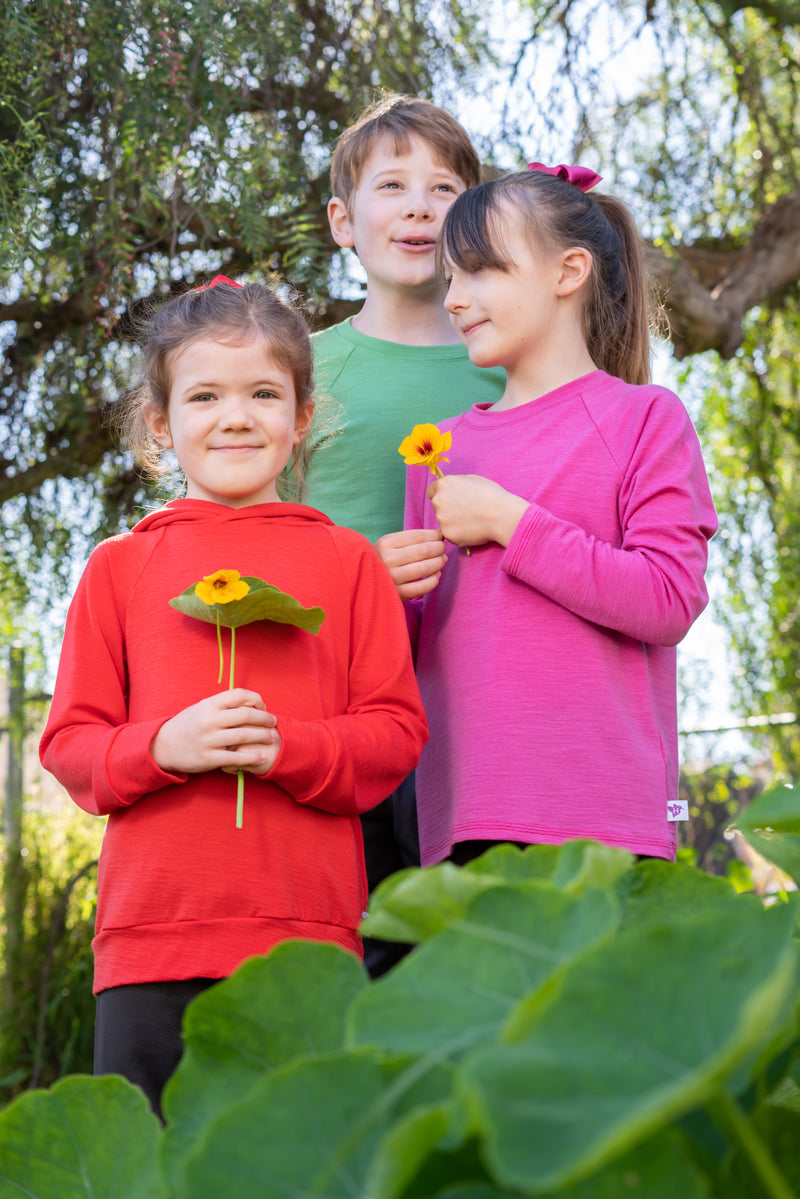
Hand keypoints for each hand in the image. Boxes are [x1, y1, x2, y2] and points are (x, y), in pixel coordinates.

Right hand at [151, 689, 280, 774]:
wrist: (163, 747)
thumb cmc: (187, 725)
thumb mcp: (201, 708)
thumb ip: (222, 704)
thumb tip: (248, 700)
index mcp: (209, 704)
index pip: (239, 694)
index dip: (256, 699)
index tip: (263, 706)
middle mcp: (209, 720)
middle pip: (246, 714)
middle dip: (264, 718)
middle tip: (273, 721)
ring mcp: (209, 739)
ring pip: (243, 735)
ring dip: (262, 736)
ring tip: (271, 737)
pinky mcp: (209, 758)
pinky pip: (235, 757)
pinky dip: (251, 757)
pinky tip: (261, 757)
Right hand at [375, 528, 447, 599]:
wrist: (366, 584)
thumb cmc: (383, 561)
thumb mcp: (389, 545)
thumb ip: (410, 539)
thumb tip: (439, 534)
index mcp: (385, 543)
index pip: (416, 536)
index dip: (433, 535)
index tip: (440, 536)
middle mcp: (387, 560)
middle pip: (423, 550)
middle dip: (439, 547)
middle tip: (443, 548)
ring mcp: (393, 578)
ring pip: (425, 568)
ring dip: (439, 562)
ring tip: (443, 559)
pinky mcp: (399, 594)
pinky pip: (423, 587)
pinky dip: (434, 580)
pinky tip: (436, 575)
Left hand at [427, 475, 528, 547]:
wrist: (501, 515)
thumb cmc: (491, 495)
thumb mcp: (472, 479)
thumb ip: (456, 483)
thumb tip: (450, 488)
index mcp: (443, 485)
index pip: (431, 491)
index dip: (441, 495)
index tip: (450, 500)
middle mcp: (438, 501)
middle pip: (437, 507)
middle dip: (448, 508)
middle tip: (466, 511)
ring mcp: (441, 519)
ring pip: (444, 521)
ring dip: (453, 521)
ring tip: (472, 520)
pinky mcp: (448, 534)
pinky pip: (451, 534)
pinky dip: (459, 533)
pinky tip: (472, 529)